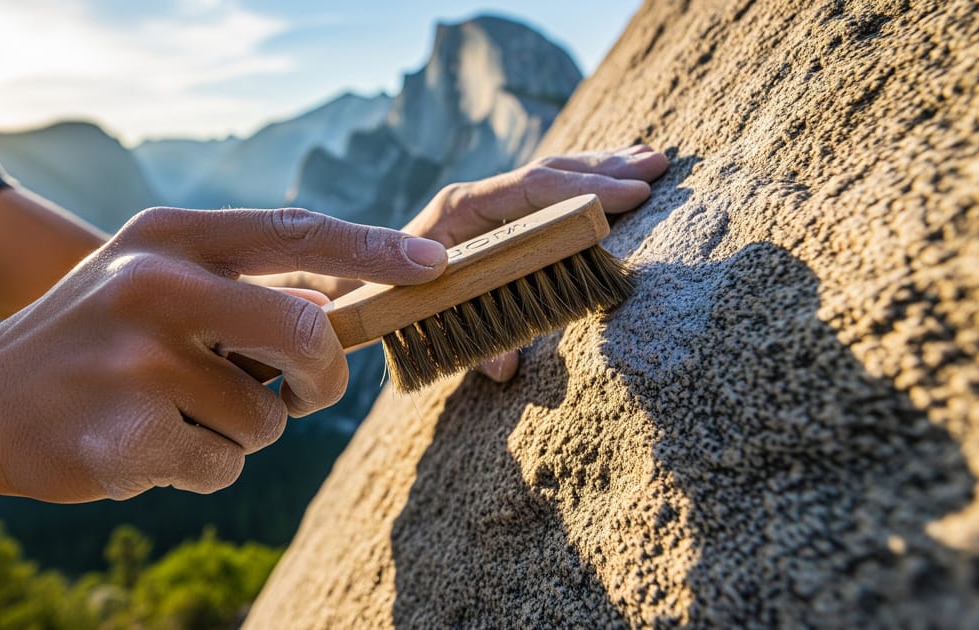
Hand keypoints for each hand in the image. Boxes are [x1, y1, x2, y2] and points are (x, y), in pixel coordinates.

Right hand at [0, 207, 446, 501]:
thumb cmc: (89, 339)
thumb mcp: (149, 278)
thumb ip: (237, 282)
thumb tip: (340, 302)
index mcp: (168, 238)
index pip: (294, 231)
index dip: (372, 249)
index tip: (431, 266)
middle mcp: (154, 286)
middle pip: (307, 332)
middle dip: (321, 378)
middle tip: (302, 393)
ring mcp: (137, 361)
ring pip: (265, 418)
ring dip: (240, 431)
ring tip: (175, 415)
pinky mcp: (126, 434)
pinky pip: (221, 466)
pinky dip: (201, 468)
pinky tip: (145, 446)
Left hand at [403, 144, 668, 381]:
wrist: (362, 289)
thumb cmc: (392, 307)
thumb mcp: (425, 327)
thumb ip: (466, 344)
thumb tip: (506, 366)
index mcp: (459, 213)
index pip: (529, 190)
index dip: (581, 193)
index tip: (630, 197)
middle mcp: (477, 201)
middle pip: (548, 174)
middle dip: (605, 170)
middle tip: (658, 166)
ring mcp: (489, 206)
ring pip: (553, 177)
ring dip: (603, 168)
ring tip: (651, 159)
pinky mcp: (500, 219)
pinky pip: (548, 195)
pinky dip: (587, 184)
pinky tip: (621, 176)